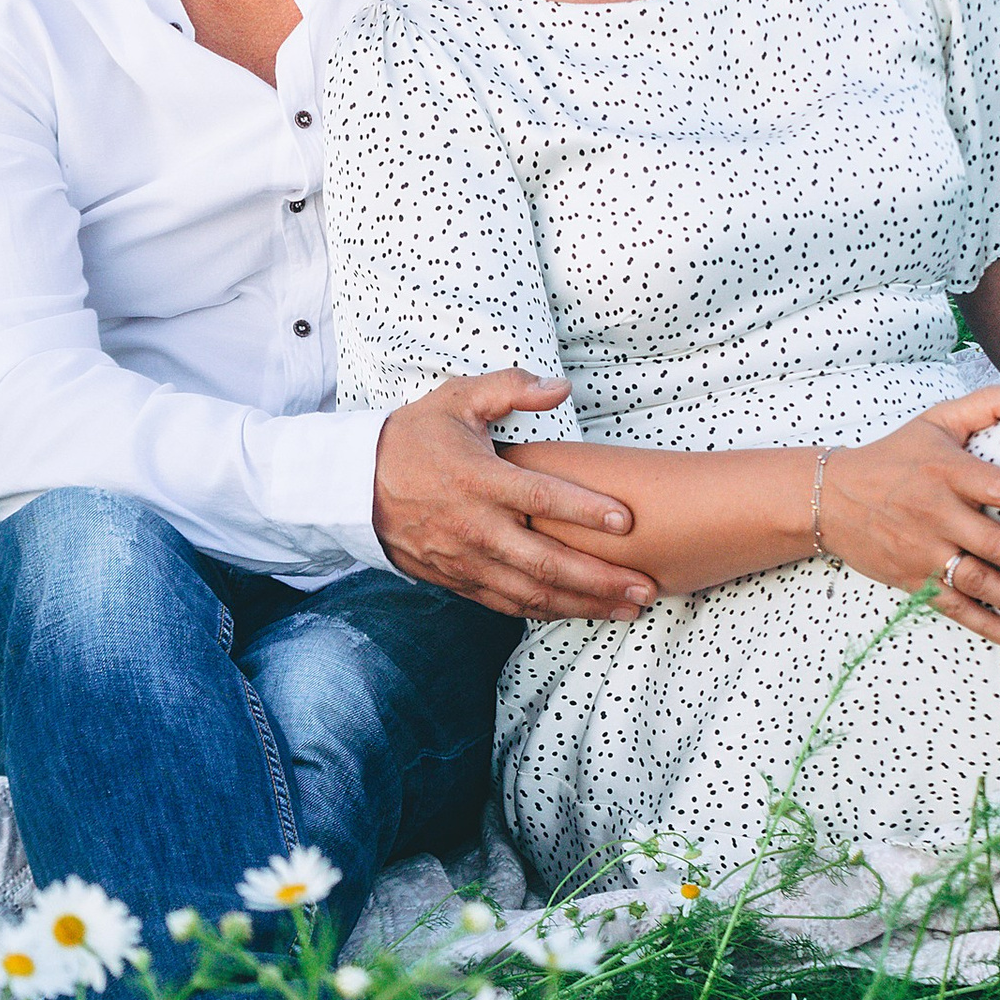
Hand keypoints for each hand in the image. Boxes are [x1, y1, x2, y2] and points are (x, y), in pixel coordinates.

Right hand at [373, 373, 656, 619]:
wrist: (353, 485)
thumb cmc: (415, 437)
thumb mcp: (457, 398)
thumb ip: (510, 388)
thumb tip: (560, 386)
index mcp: (479, 480)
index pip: (540, 497)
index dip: (584, 510)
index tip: (627, 521)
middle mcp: (475, 527)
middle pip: (545, 562)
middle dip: (600, 580)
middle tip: (645, 588)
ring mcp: (466, 560)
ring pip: (532, 593)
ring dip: (583, 605)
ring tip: (628, 609)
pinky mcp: (457, 580)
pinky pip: (507, 604)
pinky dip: (546, 611)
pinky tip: (580, 612)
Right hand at [818, 375, 999, 652]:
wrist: (828, 496)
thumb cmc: (893, 456)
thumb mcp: (936, 421)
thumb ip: (990, 403)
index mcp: (947, 471)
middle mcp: (935, 513)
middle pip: (995, 545)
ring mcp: (921, 550)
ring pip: (978, 581)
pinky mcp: (910, 579)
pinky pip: (954, 606)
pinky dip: (986, 625)